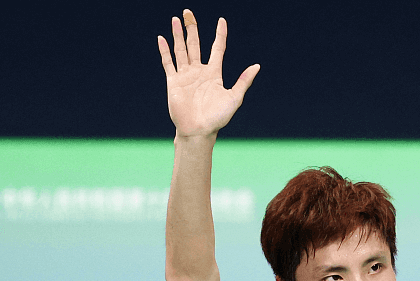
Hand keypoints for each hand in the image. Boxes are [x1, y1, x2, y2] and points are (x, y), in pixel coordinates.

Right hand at [157, 10, 259, 137]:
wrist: (198, 130)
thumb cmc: (217, 118)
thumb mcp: (234, 98)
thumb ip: (243, 81)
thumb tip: (257, 66)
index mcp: (214, 74)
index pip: (217, 49)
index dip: (220, 35)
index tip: (222, 20)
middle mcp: (199, 72)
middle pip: (195, 44)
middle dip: (191, 28)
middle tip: (188, 12)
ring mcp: (185, 76)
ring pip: (181, 50)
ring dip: (178, 35)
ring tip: (175, 19)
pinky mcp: (174, 82)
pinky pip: (168, 63)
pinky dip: (165, 50)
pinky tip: (162, 38)